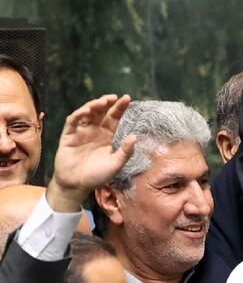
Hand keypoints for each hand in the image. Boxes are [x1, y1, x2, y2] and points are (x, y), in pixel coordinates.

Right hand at [46, 95, 135, 212]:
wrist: (77, 185)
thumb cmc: (97, 175)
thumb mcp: (116, 164)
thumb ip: (125, 151)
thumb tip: (135, 137)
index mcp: (107, 135)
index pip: (114, 117)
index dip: (119, 108)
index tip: (127, 98)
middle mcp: (94, 131)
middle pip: (101, 112)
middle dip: (107, 103)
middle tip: (114, 97)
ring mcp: (81, 132)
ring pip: (87, 113)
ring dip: (94, 106)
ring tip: (102, 102)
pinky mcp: (68, 136)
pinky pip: (72, 121)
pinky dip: (79, 114)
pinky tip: (87, 111)